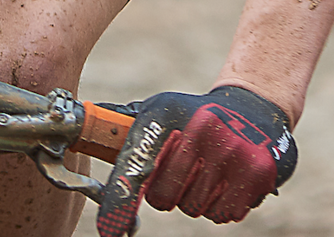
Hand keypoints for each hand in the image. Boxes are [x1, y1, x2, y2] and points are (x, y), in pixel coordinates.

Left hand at [94, 84, 296, 234]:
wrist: (256, 108)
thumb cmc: (193, 115)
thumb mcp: (159, 111)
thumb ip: (121, 130)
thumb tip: (74, 130)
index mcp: (167, 114)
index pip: (137, 167)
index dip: (121, 202)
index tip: (111, 230)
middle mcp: (201, 130)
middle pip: (163, 198)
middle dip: (167, 191)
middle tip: (183, 168)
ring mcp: (233, 152)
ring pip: (193, 209)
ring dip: (196, 198)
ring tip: (209, 169)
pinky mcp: (259, 172)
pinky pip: (225, 214)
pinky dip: (224, 203)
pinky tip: (229, 178)